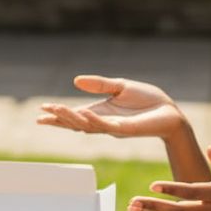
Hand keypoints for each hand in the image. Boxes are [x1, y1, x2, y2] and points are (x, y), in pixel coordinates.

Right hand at [37, 76, 186, 141]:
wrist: (170, 112)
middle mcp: (103, 122)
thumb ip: (99, 84)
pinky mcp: (125, 129)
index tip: (42, 111)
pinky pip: (105, 125)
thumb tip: (75, 81)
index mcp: (100, 112)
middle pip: (75, 123)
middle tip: (41, 117)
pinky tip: (83, 113)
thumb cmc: (148, 100)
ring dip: (70, 118)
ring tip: (55, 111)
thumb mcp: (120, 87)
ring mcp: (112, 127)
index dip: (58, 114)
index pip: (74, 114)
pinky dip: (92, 119)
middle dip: (58, 120)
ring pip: (86, 125)